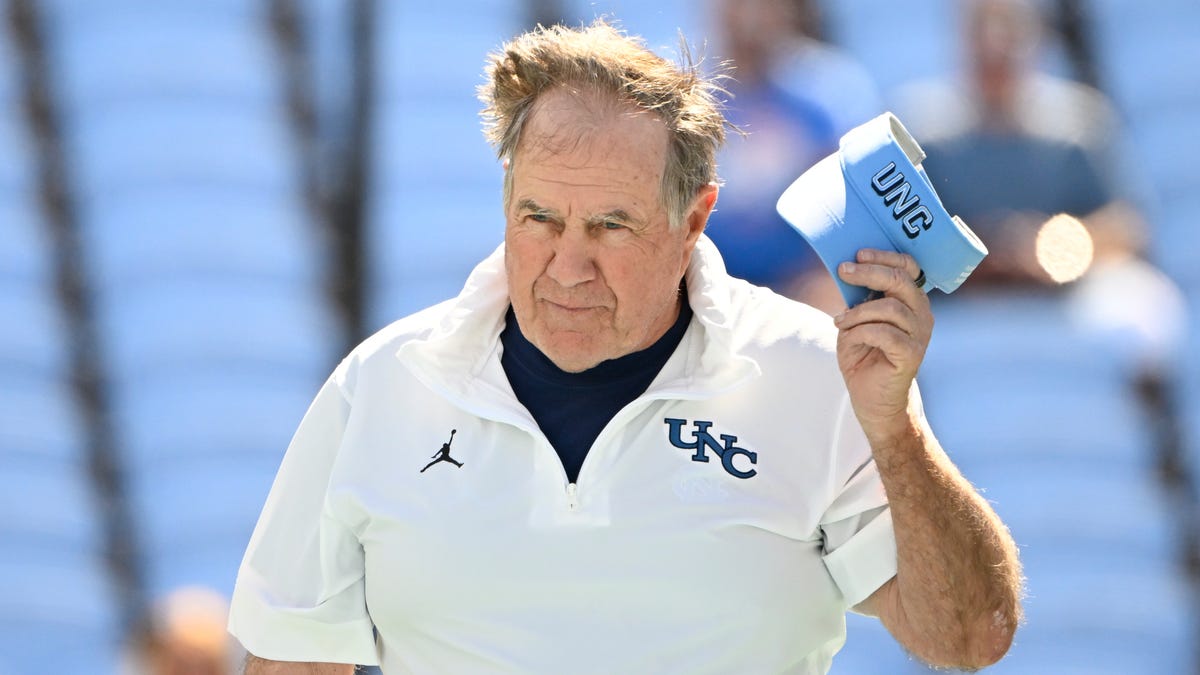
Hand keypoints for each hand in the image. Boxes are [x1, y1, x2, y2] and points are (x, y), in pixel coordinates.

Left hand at [833, 249, 931, 447]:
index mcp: (910, 301)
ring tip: (841, 322)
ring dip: (858, 312)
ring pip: (889, 308)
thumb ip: (858, 298)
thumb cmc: (864, 355)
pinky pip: (884, 333)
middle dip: (869, 272)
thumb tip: (847, 270)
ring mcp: (919, 334)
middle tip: (844, 271)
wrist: (872, 398)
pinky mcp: (911, 354)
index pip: (908, 268)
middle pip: (900, 281)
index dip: (884, 257)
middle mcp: (921, 314)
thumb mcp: (856, 320)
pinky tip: (849, 338)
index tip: (858, 254)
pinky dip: (861, 332)